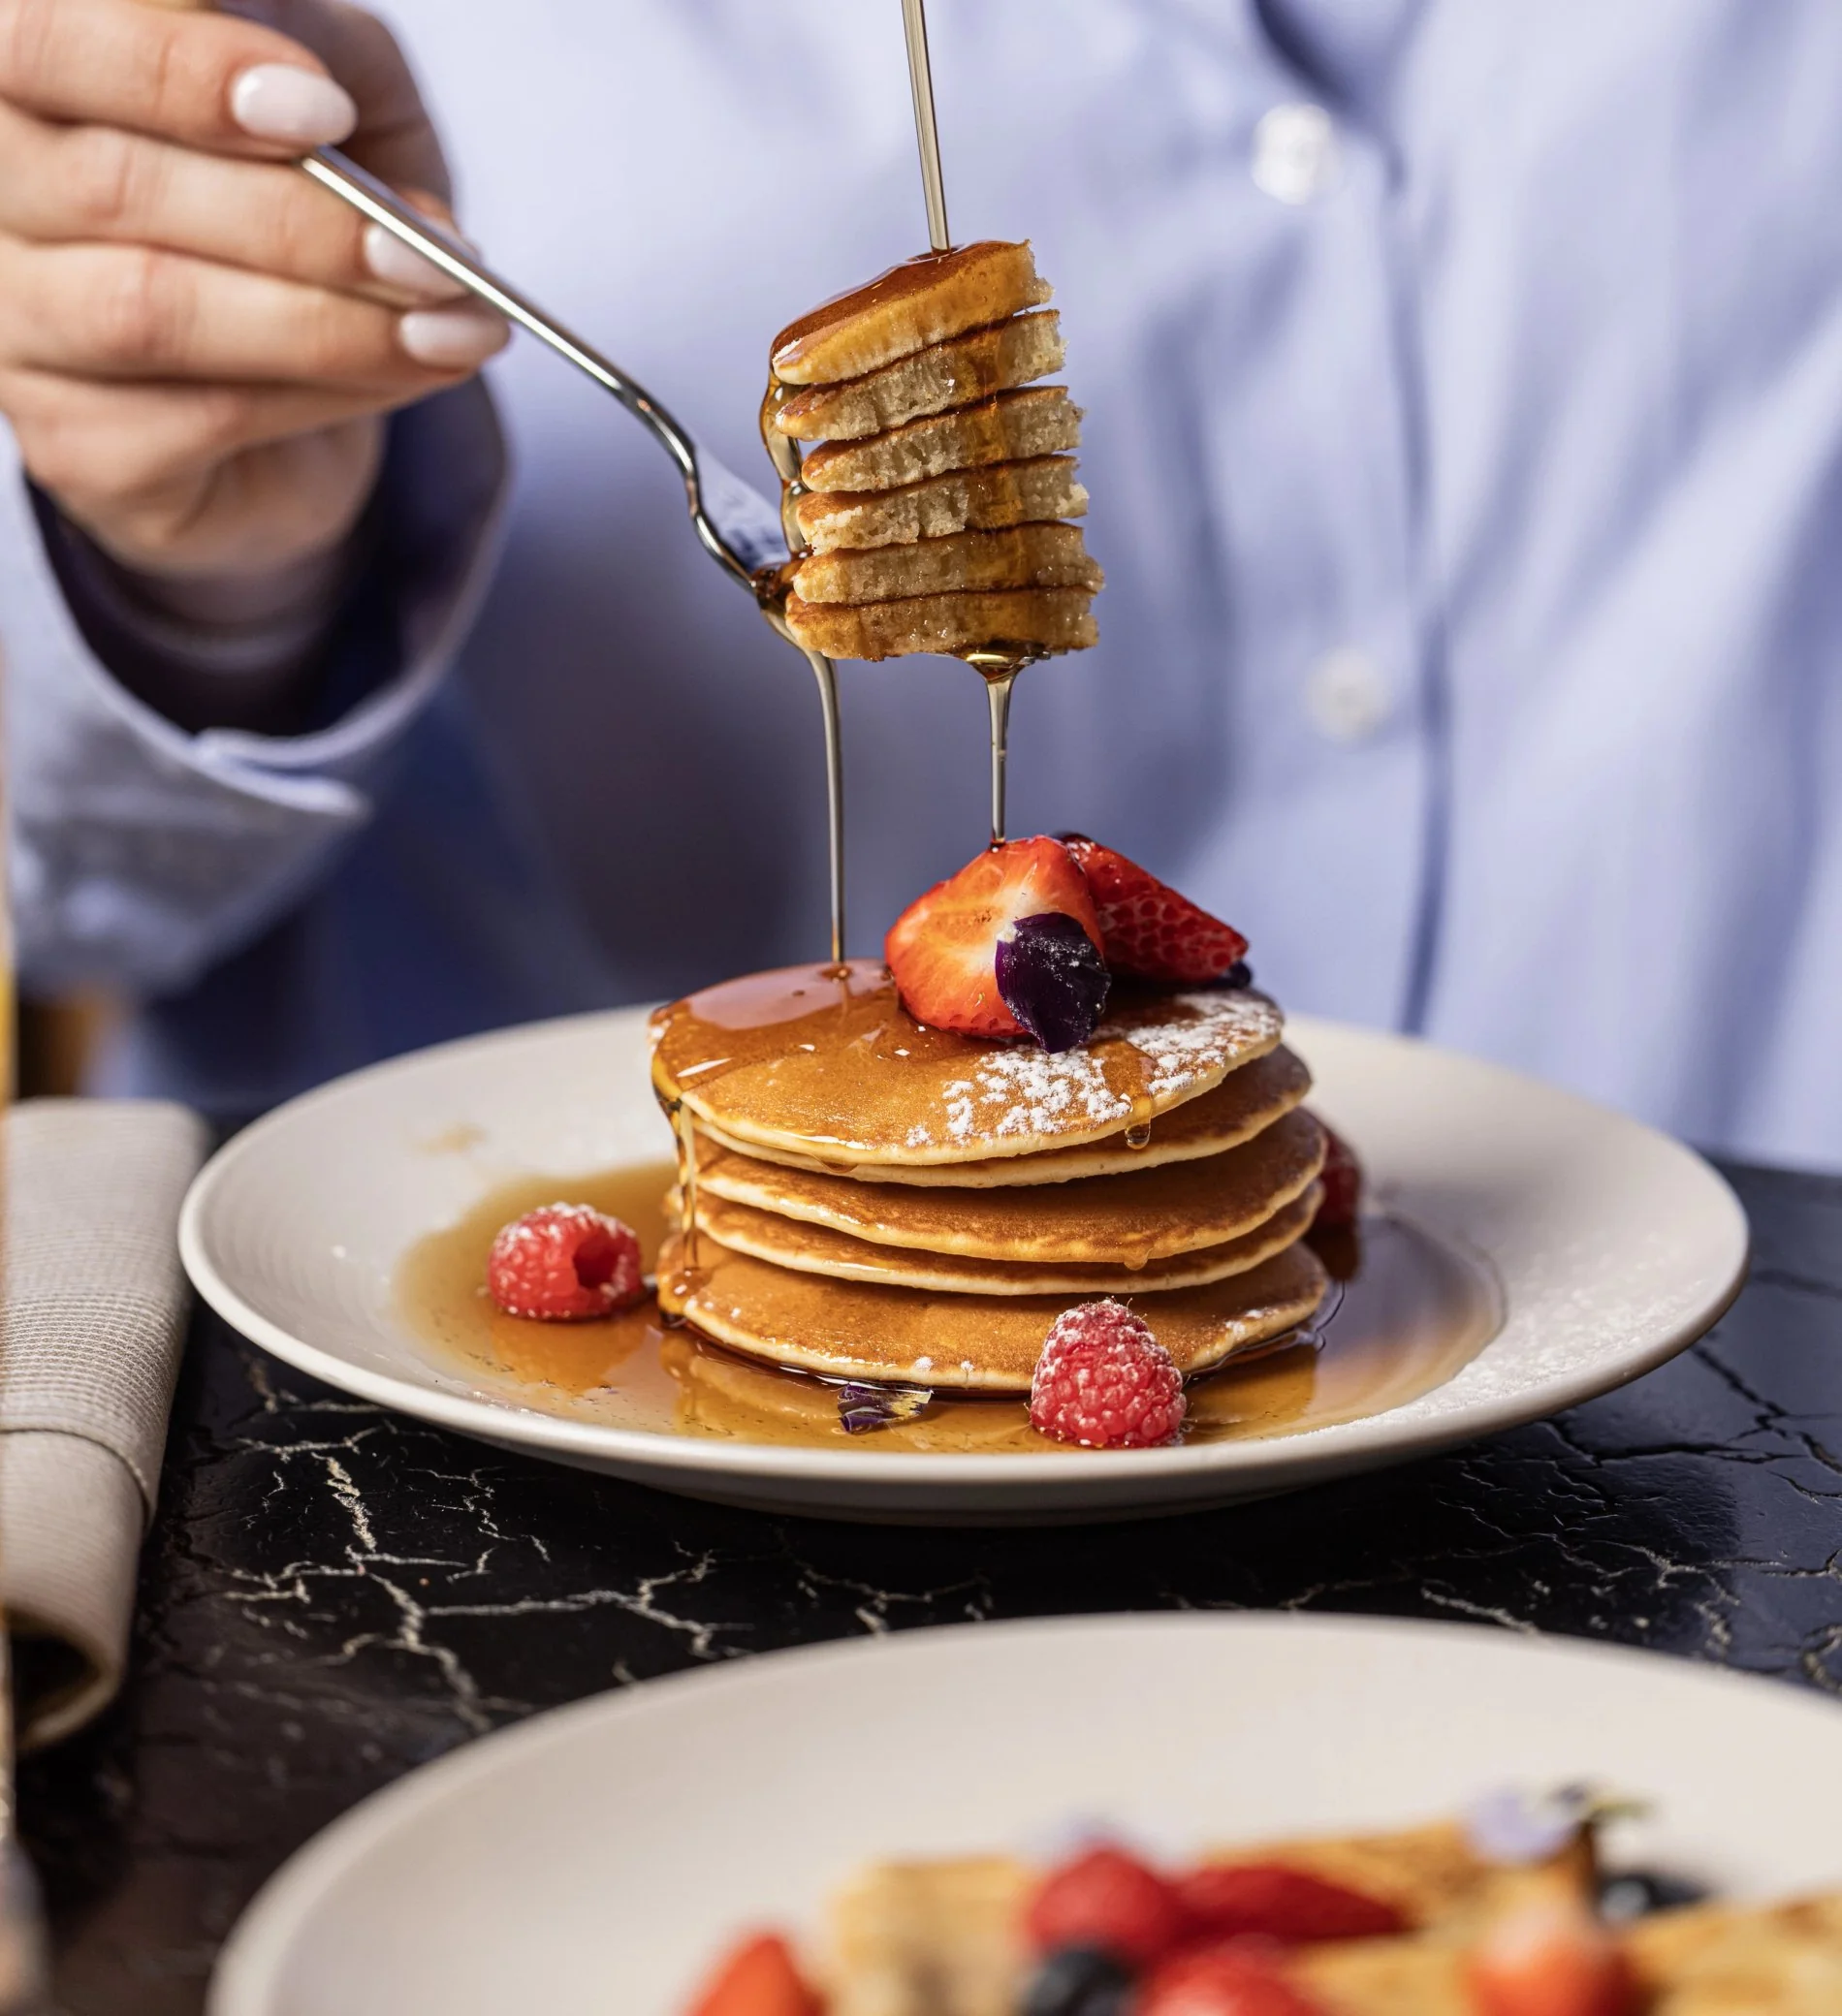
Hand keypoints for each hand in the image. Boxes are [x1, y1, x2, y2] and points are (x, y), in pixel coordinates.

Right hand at [0, 0, 507, 587]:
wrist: (310, 394)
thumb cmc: (308, 214)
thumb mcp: (343, 101)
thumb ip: (326, 51)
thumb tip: (323, 76)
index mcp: (33, 78)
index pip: (40, 38)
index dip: (175, 69)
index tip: (323, 110)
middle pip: (107, 185)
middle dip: (298, 220)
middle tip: (430, 250)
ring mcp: (18, 328)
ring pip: (153, 310)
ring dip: (331, 320)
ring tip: (454, 321)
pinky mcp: (77, 447)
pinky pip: (206, 415)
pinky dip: (335, 391)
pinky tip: (420, 369)